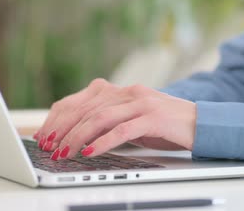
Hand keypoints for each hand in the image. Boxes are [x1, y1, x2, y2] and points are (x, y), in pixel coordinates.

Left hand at [33, 78, 196, 159]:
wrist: (200, 123)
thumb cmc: (161, 125)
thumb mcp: (128, 119)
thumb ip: (104, 121)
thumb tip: (72, 135)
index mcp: (116, 90)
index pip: (77, 101)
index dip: (57, 118)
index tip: (43, 136)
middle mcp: (126, 91)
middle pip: (84, 108)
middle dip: (62, 129)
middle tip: (48, 147)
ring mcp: (140, 102)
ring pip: (99, 117)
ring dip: (77, 136)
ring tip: (64, 152)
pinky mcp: (153, 117)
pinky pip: (122, 129)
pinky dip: (103, 141)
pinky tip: (89, 151)